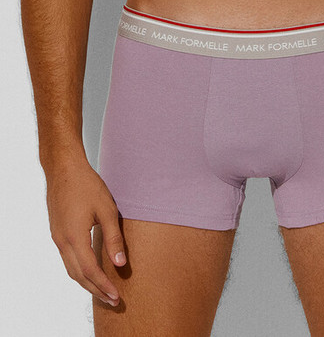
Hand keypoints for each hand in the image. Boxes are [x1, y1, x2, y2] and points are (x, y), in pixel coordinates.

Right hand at [45, 155, 126, 306]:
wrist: (64, 169)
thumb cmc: (87, 185)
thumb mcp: (107, 210)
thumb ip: (113, 238)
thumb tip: (120, 263)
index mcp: (75, 237)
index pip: (90, 271)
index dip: (103, 286)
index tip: (116, 297)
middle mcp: (62, 241)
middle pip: (78, 275)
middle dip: (95, 290)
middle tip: (113, 300)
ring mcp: (57, 237)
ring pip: (71, 269)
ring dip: (87, 282)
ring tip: (104, 290)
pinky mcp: (57, 232)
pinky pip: (68, 259)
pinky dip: (80, 270)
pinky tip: (91, 270)